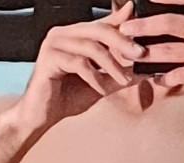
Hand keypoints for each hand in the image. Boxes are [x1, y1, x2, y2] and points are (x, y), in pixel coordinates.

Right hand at [16, 1, 147, 126]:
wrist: (39, 117)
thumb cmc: (65, 99)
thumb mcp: (99, 84)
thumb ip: (117, 72)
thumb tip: (143, 69)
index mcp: (74, 35)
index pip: (103, 24)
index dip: (124, 25)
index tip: (144, 30)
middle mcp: (63, 33)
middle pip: (99, 30)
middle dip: (123, 42)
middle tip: (141, 55)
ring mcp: (54, 43)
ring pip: (91, 46)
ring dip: (111, 64)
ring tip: (123, 80)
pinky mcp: (49, 58)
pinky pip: (78, 63)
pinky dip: (94, 77)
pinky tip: (101, 90)